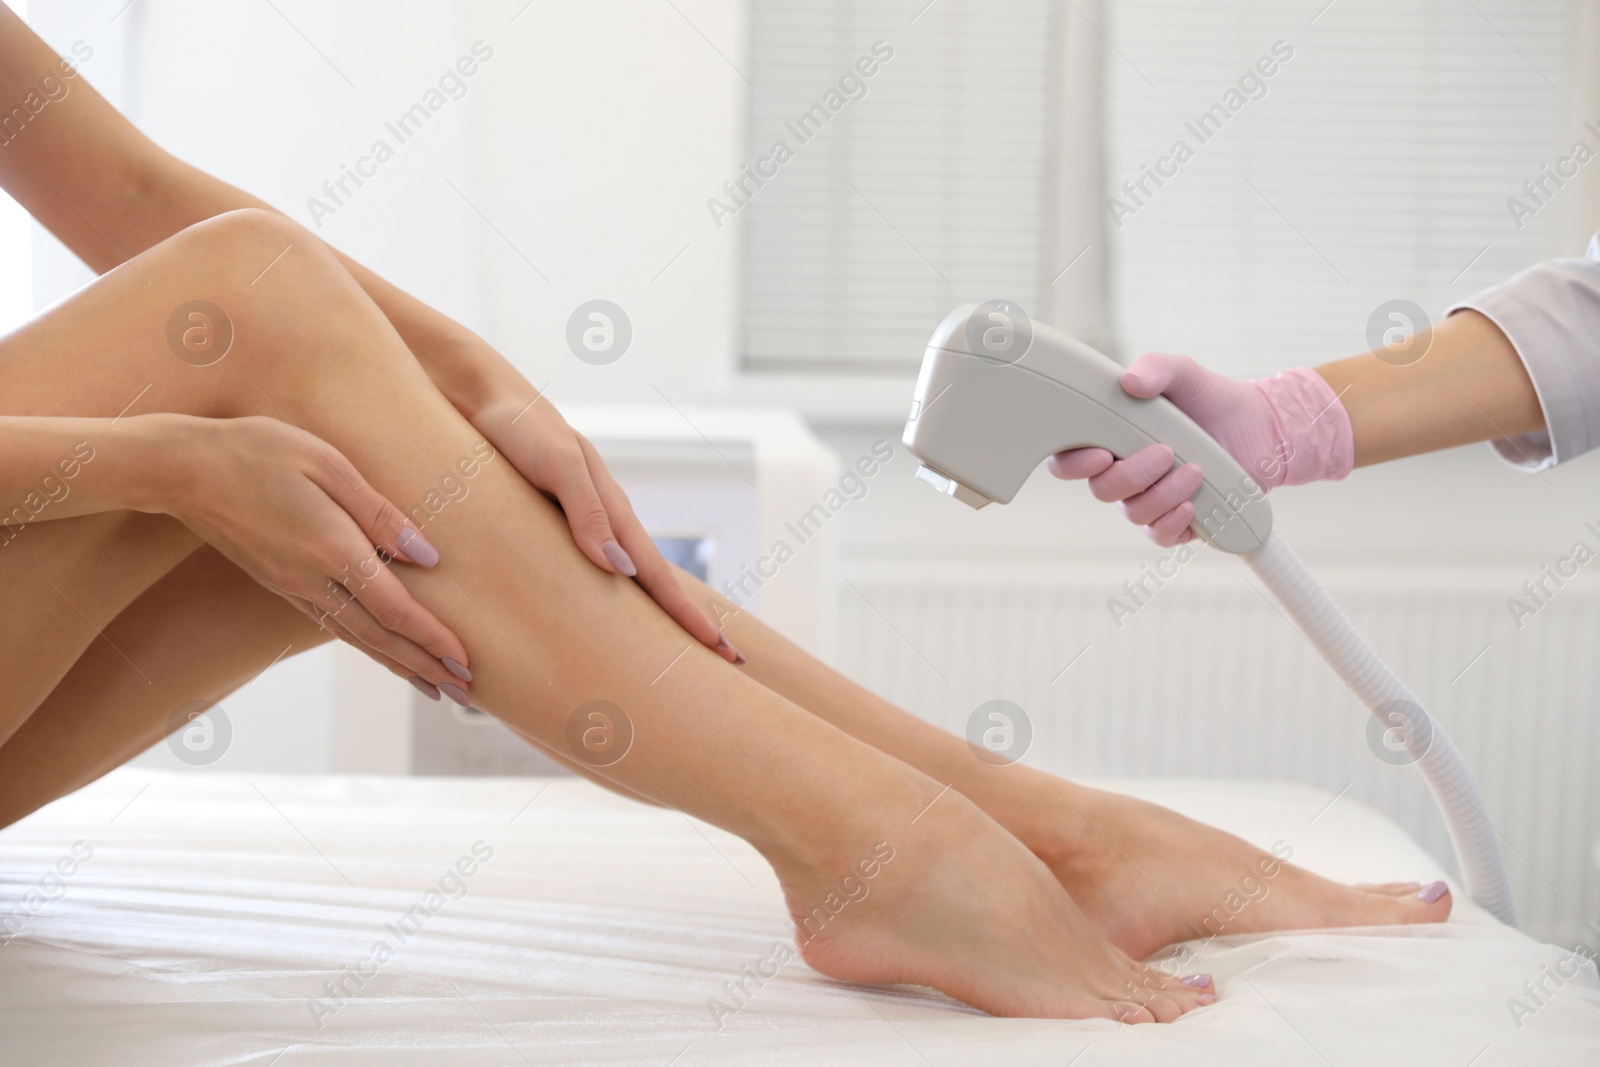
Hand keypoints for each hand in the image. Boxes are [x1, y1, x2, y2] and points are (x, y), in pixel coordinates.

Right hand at [157, 414, 473, 700]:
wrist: (180, 468)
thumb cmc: (258, 450)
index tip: (465, 659)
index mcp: (331, 548)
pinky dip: (367, 645)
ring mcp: (292, 585)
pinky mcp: (279, 583)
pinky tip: (383, 651)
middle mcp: (311, 579)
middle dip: (425, 665)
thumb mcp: (328, 464)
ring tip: (435, 685)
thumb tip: (427, 556)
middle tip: (465, 691)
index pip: (394, 608)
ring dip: (399, 665)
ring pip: (356, 637)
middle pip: (380, 636)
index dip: (432, 638)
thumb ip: (379, 512)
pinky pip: (333, 624)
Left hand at [471, 393, 742, 664]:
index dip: (689, 615)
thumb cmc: (519, 428)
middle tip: (722, 662)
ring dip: (650, 616)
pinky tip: (600, 619)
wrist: (479, 398)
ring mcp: (576, 528)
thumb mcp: (557, 465)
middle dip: (686, 623)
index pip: (659, 576)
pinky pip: (582, 576)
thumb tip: (620, 570)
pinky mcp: (545, 528)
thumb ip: (586, 512)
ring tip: (670, 652)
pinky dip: (603, 603)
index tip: (721, 651)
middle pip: (653, 584)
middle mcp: (600, 523)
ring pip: (623, 582)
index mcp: (611, 511)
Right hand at [1047, 353, 1352, 546]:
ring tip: (1196, 469)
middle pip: (1102, 490)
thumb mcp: (1184, 372)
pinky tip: (1192, 504)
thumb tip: (1129, 382)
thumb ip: (1156, 367)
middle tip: (1166, 451)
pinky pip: (1160, 535)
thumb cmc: (1212, 399)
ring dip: (1163, 494)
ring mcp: (1149, 498)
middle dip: (1132, 474)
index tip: (1103, 453)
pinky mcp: (1177, 521)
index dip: (1075, 464)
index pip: (1069, 460)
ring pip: (1134, 512)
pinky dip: (1172, 522)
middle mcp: (1124, 473)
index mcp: (1111, 438)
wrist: (1260, 427)